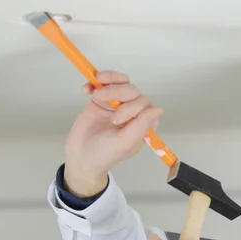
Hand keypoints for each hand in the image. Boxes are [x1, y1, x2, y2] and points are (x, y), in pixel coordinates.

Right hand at [63, 70, 163, 196]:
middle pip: (132, 90)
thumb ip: (141, 126)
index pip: (145, 104)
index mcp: (143, 123)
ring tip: (96, 94)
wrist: (82, 156)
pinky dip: (94, 82)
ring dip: (108, 83)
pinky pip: (103, 83)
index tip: (116, 119)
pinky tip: (86, 90)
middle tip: (103, 104)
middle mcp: (133, 112)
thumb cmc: (105, 154)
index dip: (131, 107)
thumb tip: (158, 110)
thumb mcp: (124, 143)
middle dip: (117, 93)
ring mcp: (117, 104)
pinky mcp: (102, 99)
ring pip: (120, 82)